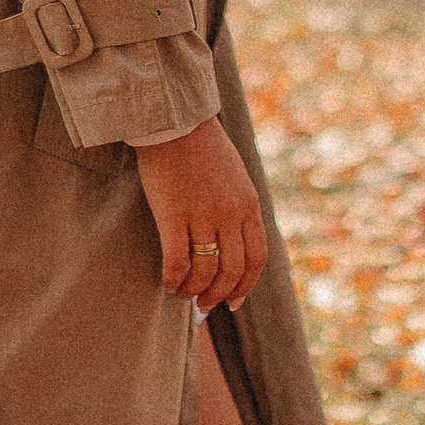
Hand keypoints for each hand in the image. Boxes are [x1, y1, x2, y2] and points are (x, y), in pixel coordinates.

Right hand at [134, 118, 265, 314]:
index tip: (233, 302)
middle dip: (219, 296)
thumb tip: (232, 244)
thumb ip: (239, 207)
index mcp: (250, 204)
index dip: (246, 286)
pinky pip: (177, 260)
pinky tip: (167, 281)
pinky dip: (173, 279)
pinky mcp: (173, 213)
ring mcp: (203, 213)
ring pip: (205, 271)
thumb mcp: (234, 177)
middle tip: (204, 305)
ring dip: (193, 291)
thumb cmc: (201, 148)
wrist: (174, 120)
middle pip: (232, 270)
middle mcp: (231, 212)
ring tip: (182, 295)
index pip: (257, 258)